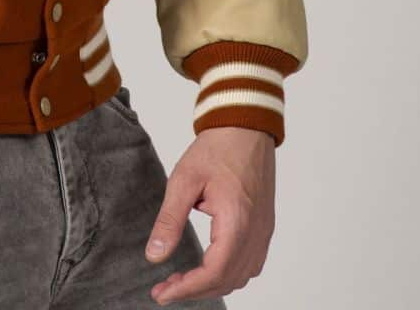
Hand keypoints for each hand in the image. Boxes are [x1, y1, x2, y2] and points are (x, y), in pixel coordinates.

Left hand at [145, 126, 275, 304]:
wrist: (245, 127)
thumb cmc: (217, 149)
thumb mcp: (184, 180)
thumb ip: (169, 220)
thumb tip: (154, 257)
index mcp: (237, 222)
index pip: (213, 273)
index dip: (187, 289)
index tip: (162, 294)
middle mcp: (256, 233)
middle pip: (227, 280)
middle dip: (195, 290)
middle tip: (164, 289)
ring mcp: (264, 231)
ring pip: (241, 276)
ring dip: (212, 284)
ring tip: (181, 280)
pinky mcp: (264, 226)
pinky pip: (250, 263)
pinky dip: (228, 273)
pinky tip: (207, 267)